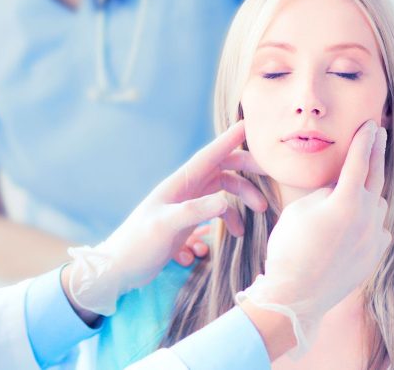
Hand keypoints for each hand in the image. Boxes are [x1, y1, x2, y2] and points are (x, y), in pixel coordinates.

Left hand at [68, 121, 266, 315]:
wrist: (121, 268)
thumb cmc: (138, 245)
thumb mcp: (165, 227)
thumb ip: (194, 212)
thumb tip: (225, 200)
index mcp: (179, 184)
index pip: (209, 156)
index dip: (228, 140)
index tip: (248, 125)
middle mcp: (186, 189)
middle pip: (223, 168)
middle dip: (247, 168)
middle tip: (272, 173)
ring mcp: (189, 204)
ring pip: (224, 188)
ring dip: (243, 196)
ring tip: (260, 211)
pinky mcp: (189, 220)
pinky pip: (218, 210)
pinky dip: (231, 217)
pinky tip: (237, 234)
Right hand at [237, 120, 389, 355]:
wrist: (296, 295)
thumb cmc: (289, 248)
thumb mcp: (299, 209)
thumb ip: (324, 193)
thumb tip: (338, 189)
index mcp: (345, 202)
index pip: (358, 162)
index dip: (363, 140)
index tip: (370, 124)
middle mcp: (366, 217)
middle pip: (376, 177)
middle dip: (377, 152)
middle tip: (380, 134)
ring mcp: (374, 238)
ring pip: (376, 205)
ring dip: (367, 194)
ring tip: (353, 192)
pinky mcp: (375, 255)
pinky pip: (377, 229)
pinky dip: (367, 222)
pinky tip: (353, 226)